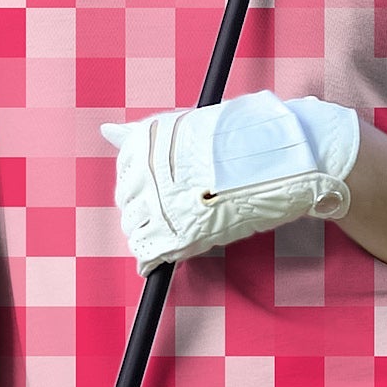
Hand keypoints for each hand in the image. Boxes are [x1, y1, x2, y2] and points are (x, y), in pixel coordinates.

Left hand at [101, 92, 359, 272]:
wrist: (281, 158)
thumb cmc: (240, 142)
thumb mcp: (186, 128)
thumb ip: (143, 136)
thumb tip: (105, 131)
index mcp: (146, 141)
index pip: (125, 175)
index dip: (144, 187)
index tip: (163, 190)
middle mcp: (146, 170)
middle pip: (127, 203)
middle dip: (145, 210)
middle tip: (176, 211)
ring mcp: (161, 202)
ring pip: (135, 229)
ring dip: (150, 234)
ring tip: (178, 229)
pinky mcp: (178, 233)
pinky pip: (148, 253)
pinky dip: (151, 259)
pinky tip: (158, 259)